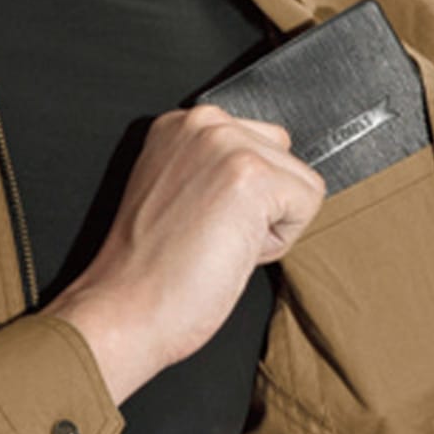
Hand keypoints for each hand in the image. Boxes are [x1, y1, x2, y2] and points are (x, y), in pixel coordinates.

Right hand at [40, 105, 324, 404]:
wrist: (126, 311)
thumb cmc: (148, 273)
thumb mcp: (177, 195)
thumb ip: (214, 171)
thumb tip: (269, 179)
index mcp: (179, 125)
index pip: (258, 145)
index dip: (241, 200)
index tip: (198, 223)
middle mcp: (202, 123)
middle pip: (284, 160)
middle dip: (261, 207)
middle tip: (208, 236)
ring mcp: (227, 145)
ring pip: (300, 184)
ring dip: (269, 226)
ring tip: (216, 244)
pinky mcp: (252, 176)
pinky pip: (307, 206)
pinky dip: (278, 244)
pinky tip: (229, 251)